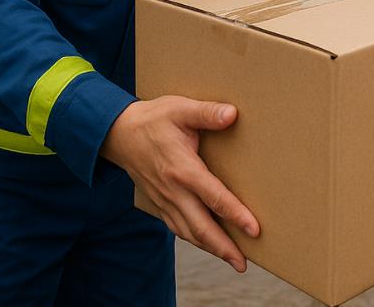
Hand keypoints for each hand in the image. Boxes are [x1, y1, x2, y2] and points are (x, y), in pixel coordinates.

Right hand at [101, 96, 259, 271]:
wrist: (118, 133)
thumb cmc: (154, 119)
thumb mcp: (180, 109)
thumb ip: (207, 112)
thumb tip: (232, 114)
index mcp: (182, 169)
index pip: (214, 197)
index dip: (235, 215)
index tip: (254, 230)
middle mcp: (173, 191)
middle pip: (201, 226)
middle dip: (223, 247)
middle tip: (243, 264)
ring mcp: (164, 200)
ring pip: (189, 232)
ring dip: (211, 248)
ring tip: (233, 260)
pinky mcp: (158, 203)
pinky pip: (177, 228)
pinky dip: (194, 240)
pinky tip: (207, 244)